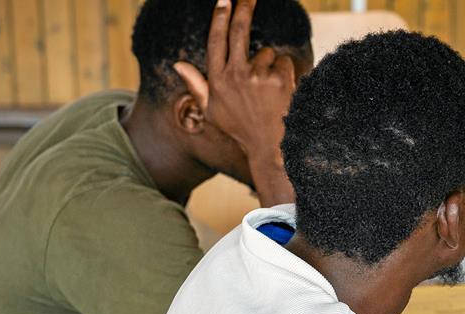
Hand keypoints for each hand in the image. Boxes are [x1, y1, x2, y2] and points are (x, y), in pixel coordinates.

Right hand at [174, 0, 295, 160]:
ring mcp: (257, 77)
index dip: (220, 17)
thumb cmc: (240, 129)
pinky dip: (286, 74)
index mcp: (217, 80)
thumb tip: (178, 64)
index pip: (216, 40)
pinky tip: (282, 93)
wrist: (270, 148)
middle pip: (239, 31)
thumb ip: (197, 85)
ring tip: (269, 92)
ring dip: (270, 66)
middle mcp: (234, 75)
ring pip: (267, 53)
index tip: (224, 0)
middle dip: (244, 8)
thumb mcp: (213, 111)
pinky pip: (284, 63)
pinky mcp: (278, 80)